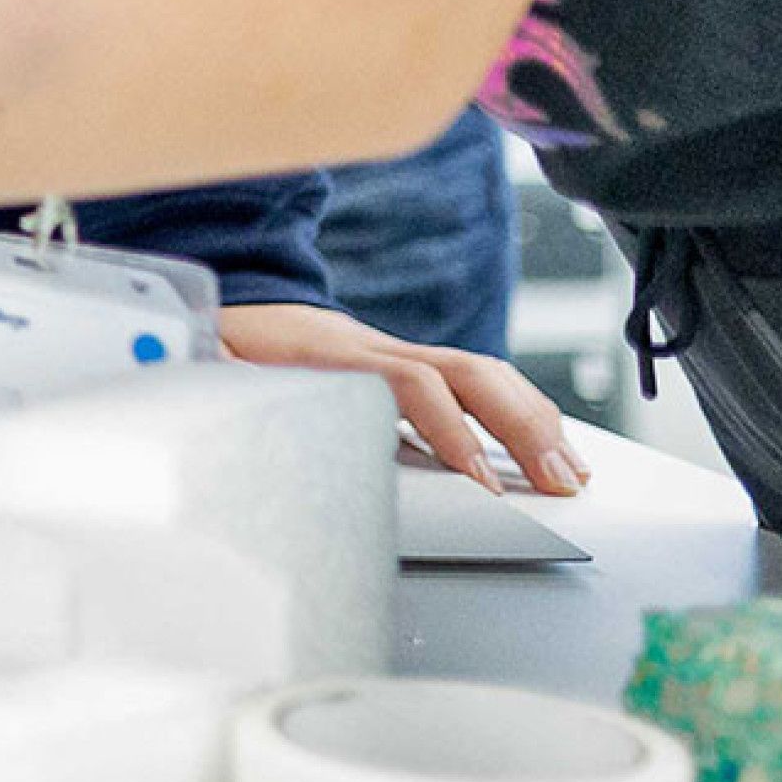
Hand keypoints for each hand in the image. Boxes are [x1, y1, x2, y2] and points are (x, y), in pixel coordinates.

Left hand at [216, 301, 586, 495]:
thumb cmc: (225, 341)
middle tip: (557, 481)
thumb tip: (210, 395)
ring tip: (571, 471)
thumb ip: (214, 380)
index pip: (406, 383)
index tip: (481, 479)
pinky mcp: (412, 363)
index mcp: (328, 353)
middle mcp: (375, 347)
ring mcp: (399, 351)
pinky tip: (549, 447)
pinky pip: (478, 380)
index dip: (446, 428)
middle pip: (466, 371)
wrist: (236, 299)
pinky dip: (521, 410)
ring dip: (533, 420)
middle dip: (520, 425)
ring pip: (482, 371)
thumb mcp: (209, 360)